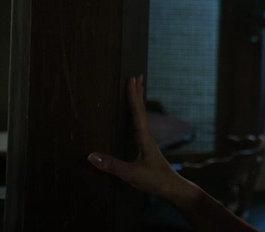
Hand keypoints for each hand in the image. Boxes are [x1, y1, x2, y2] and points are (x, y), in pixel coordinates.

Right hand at [88, 75, 184, 201]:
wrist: (173, 190)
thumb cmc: (156, 181)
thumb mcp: (132, 174)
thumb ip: (112, 165)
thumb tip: (91, 156)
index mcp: (144, 138)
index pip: (137, 113)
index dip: (133, 96)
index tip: (132, 79)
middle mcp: (147, 137)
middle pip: (141, 110)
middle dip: (138, 93)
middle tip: (137, 75)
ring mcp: (147, 143)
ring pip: (141, 117)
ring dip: (138, 103)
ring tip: (136, 90)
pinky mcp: (146, 150)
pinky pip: (139, 127)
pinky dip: (136, 116)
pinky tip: (133, 119)